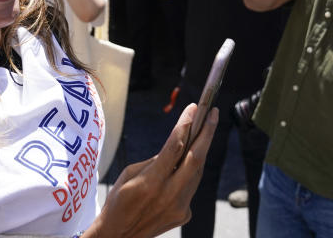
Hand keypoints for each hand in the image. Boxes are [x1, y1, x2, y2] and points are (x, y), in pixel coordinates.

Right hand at [87, 104, 217, 237]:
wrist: (119, 236)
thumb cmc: (118, 201)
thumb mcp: (129, 174)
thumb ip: (155, 161)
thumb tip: (176, 146)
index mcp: (150, 182)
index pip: (175, 146)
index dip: (186, 124)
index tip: (194, 108)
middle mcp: (168, 194)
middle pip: (196, 158)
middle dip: (208, 133)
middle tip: (214, 113)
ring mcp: (179, 206)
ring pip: (197, 172)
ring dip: (202, 150)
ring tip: (206, 130)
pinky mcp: (184, 214)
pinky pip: (191, 187)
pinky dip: (190, 172)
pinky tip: (190, 159)